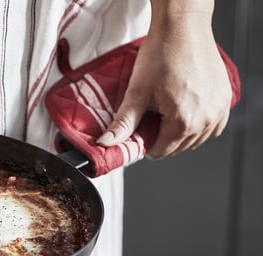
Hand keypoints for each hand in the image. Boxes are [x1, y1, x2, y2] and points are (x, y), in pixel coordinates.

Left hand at [97, 3, 232, 158]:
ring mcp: (219, 110)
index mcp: (184, 121)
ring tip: (167, 110)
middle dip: (162, 136)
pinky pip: (213, 127)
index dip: (145, 142)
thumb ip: (123, 123)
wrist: (182, 28)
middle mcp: (206, 119)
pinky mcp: (225, 99)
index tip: (140, 128)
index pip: (160, 152)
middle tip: (152, 115)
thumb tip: (106, 144)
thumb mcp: (137, 92)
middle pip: (178, 148)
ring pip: (196, 139)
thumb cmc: (162, 54)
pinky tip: (185, 110)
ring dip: (180, 132)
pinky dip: (199, 124)